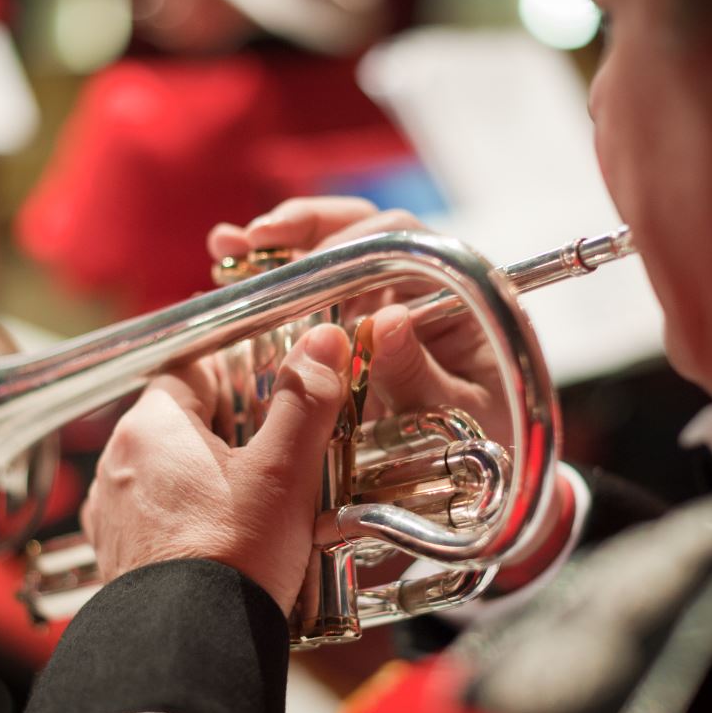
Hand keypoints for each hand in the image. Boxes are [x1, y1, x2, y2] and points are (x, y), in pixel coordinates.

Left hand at [81, 324, 352, 613]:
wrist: (189, 646)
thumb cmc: (234, 556)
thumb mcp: (284, 471)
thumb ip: (305, 400)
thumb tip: (323, 342)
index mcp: (151, 426)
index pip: (192, 369)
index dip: (238, 374)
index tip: (274, 392)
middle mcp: (118, 461)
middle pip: (180, 420)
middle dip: (230, 430)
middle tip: (279, 453)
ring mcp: (112, 511)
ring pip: (166, 470)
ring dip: (207, 476)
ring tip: (258, 504)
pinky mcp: (116, 555)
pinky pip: (155, 517)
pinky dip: (187, 519)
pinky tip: (224, 541)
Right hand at [208, 196, 511, 443]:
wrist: (483, 481)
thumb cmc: (486, 443)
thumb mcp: (460, 415)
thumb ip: (421, 373)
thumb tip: (386, 319)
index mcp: (459, 293)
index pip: (405, 241)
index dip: (354, 241)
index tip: (312, 264)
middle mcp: (416, 287)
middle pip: (356, 233)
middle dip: (302, 230)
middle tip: (255, 240)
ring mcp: (378, 303)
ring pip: (323, 259)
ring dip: (273, 250)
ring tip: (226, 246)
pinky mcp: (345, 329)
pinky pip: (306, 297)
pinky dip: (267, 285)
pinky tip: (225, 271)